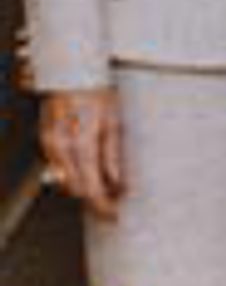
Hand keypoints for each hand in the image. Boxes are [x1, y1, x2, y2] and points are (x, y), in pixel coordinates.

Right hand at [40, 87, 125, 219]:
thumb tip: (119, 183)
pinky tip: (86, 166)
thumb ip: (114, 157)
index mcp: (83, 144)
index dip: (103, 206)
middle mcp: (63, 148)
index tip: (113, 214)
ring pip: (66, 181)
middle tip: (113, 198)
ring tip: (103, 182)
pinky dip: (73, 172)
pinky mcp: (45, 140)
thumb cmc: (96, 91)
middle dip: (95, 198)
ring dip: (83, 186)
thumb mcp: (114, 122)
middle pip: (77, 190)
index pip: (91, 189)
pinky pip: (58, 166)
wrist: (72, 71)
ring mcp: (50, 145)